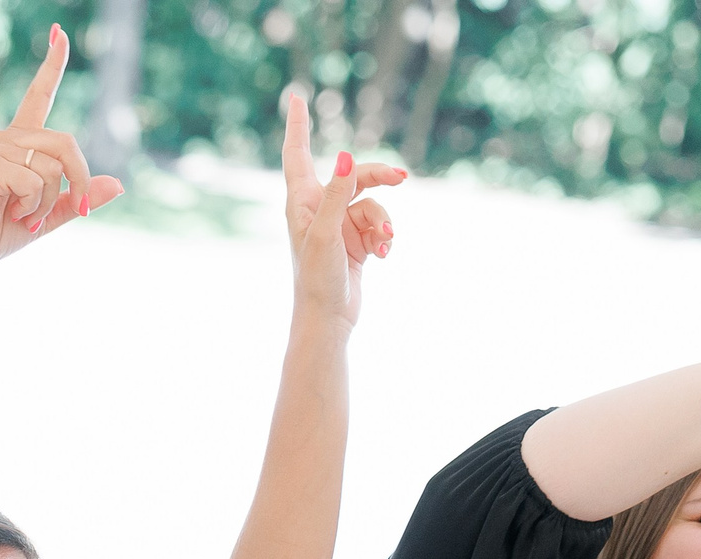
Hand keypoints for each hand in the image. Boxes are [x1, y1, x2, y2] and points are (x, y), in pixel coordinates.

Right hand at [0, 23, 125, 272]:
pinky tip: (14, 214)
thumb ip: (78, 198)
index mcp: (22, 142)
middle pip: (67, 144)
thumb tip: (117, 183)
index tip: (59, 34)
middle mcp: (9, 137)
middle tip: (76, 210)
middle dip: (79, 182)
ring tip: (26, 217)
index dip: (53, 65)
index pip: (39, 95)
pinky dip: (34, 207)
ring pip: (54, 168)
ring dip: (48, 203)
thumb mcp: (49, 215)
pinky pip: (36, 181)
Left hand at [281, 95, 402, 330]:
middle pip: (355, 174)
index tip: (296, 97)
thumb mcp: (326, 234)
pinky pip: (379, 225)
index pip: (297, 153)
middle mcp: (318, 208)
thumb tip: (343, 156)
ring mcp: (338, 224)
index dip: (298, 125)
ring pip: (373, 203)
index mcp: (301, 202)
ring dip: (383, 222)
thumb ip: (336, 194)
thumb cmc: (317, 279)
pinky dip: (384, 238)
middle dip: (380, 177)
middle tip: (404, 179)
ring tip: (384, 245)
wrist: (328, 320)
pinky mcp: (355, 241)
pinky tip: (383, 256)